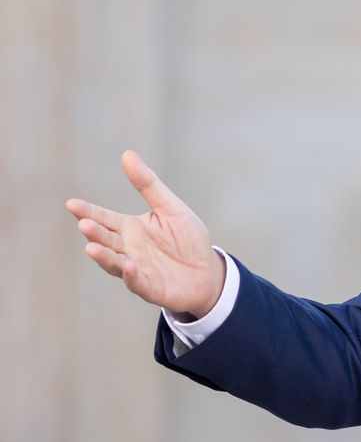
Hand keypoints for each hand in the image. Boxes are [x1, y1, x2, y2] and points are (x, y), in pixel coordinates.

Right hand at [66, 150, 224, 317]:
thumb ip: (148, 184)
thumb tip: (127, 154)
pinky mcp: (150, 287)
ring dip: (104, 257)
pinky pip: (138, 282)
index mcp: (131, 229)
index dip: (89, 212)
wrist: (207, 271)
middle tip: (84, 224)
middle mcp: (128, 249)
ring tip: (91, 248)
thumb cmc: (187, 239)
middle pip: (106, 240)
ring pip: (115, 263)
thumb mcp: (170, 208)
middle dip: (95, 233)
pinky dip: (131, 275)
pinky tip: (128, 266)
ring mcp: (137, 269)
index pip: (105, 218)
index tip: (72, 204)